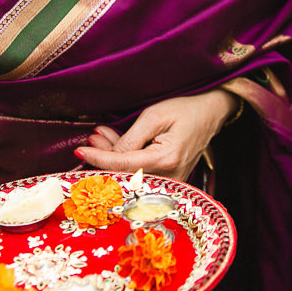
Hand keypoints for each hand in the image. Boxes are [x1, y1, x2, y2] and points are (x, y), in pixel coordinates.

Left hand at [75, 90, 236, 181]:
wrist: (212, 113)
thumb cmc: (186, 110)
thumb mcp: (155, 116)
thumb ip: (131, 139)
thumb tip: (109, 157)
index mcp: (166, 160)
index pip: (123, 165)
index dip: (98, 159)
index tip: (79, 151)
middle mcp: (170, 176)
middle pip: (125, 174)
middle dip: (104, 157)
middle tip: (91, 139)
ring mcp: (171, 180)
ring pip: (131, 174)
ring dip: (113, 156)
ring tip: (101, 136)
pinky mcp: (170, 178)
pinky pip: (141, 172)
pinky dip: (126, 159)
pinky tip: (116, 144)